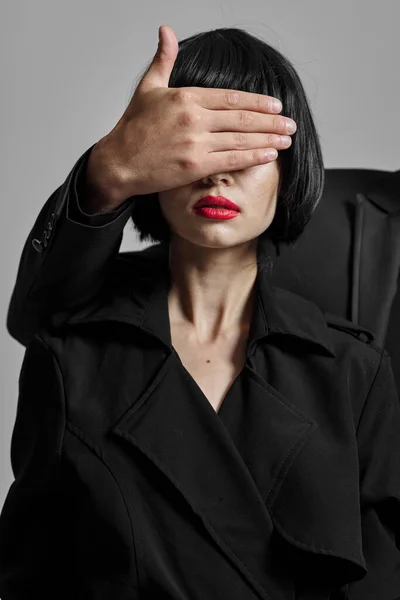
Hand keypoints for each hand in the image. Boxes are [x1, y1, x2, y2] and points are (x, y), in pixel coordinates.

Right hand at [87, 24, 296, 207]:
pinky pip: (232, 159)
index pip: (231, 97)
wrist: (118, 162)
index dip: (257, 101)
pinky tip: (269, 154)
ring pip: (241, 138)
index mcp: (186, 96)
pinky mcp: (195, 165)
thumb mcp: (148, 87)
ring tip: (287, 139)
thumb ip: (164, 59)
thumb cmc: (132, 127)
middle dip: (271, 121)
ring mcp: (196, 142)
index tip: (275, 105)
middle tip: (290, 124)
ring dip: (268, 139)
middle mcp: (194, 117)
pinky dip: (253, 156)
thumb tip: (166, 30)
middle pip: (242, 117)